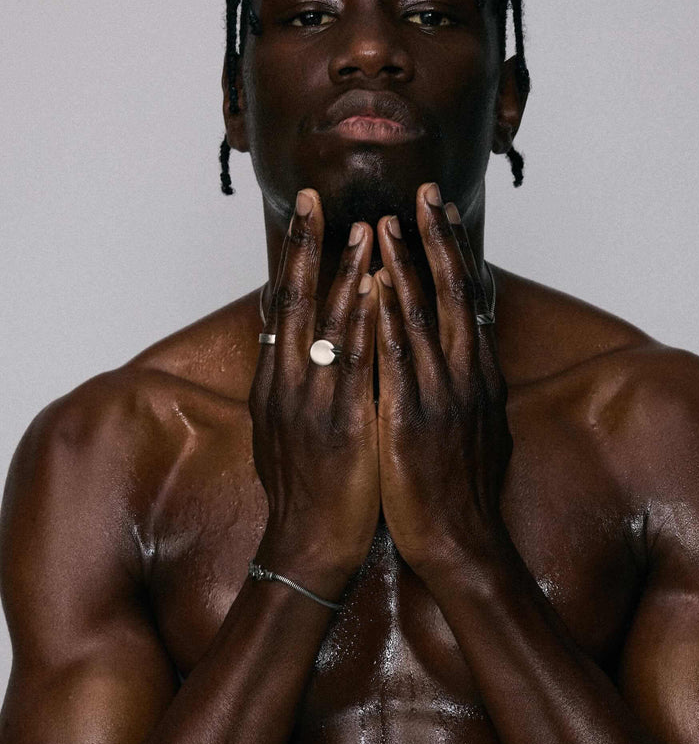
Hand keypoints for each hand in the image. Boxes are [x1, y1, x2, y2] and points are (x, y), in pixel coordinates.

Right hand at [249, 189, 379, 593]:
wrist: (308, 544)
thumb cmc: (306, 488)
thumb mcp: (287, 428)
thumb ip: (295, 384)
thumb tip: (301, 346)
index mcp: (273, 382)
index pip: (279, 306)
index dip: (291, 259)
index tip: (303, 217)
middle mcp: (285, 383)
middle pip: (290, 300)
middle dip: (304, 246)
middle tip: (313, 199)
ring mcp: (311, 400)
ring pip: (326, 321)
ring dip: (346, 272)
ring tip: (364, 229)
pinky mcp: (343, 421)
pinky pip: (355, 359)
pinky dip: (366, 318)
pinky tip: (379, 288)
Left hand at [374, 182, 513, 576]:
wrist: (461, 542)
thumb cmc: (462, 490)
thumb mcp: (477, 429)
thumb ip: (468, 388)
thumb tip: (463, 358)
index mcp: (479, 376)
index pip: (468, 300)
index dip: (455, 254)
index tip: (441, 214)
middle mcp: (466, 375)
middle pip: (453, 292)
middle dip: (437, 239)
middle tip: (424, 194)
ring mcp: (441, 394)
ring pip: (422, 314)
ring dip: (405, 263)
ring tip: (388, 223)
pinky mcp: (411, 416)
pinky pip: (396, 355)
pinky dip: (386, 314)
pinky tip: (374, 283)